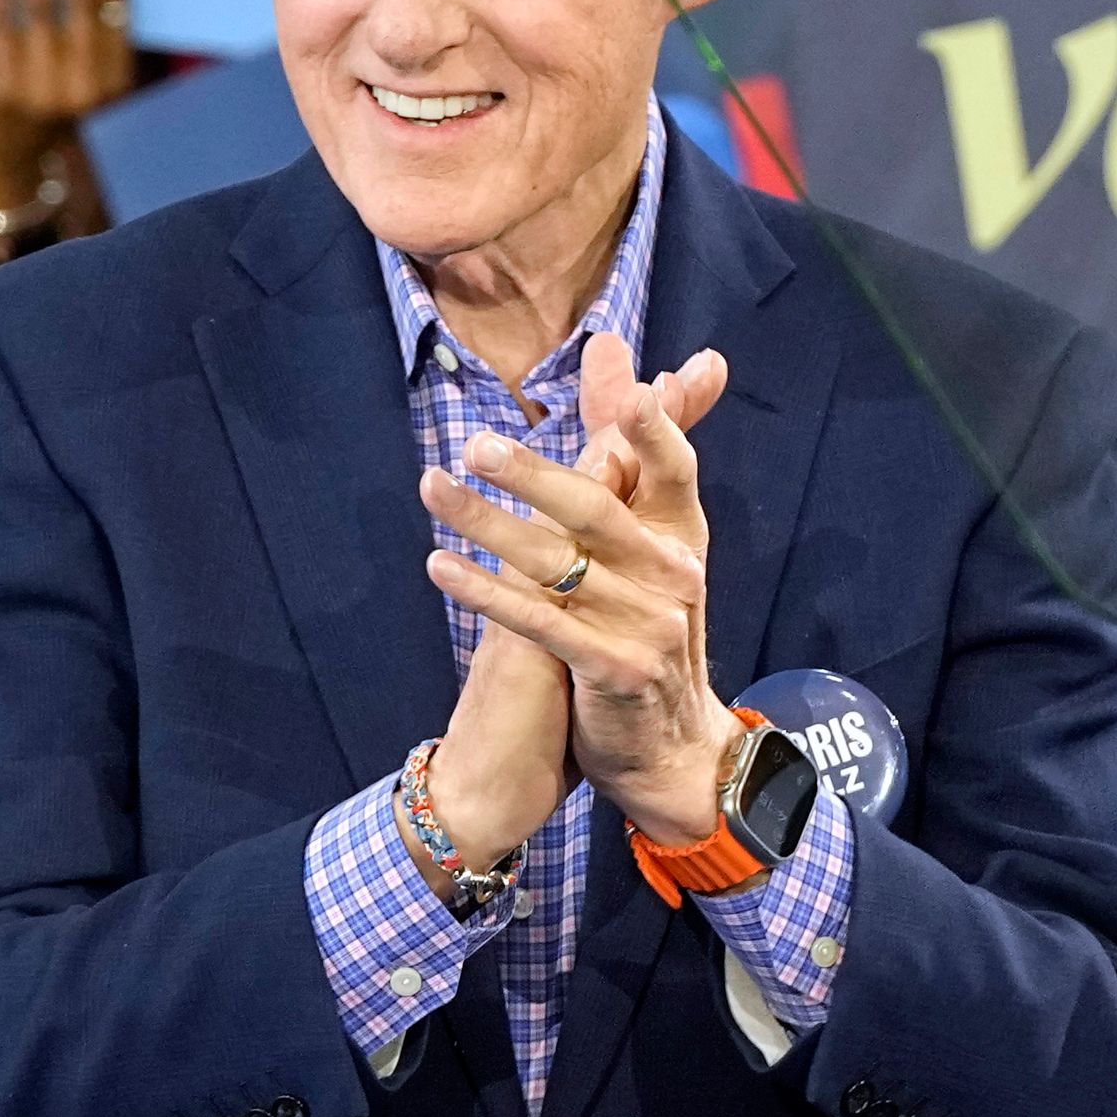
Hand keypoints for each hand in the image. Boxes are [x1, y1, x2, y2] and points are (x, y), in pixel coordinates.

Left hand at [0, 0, 136, 219]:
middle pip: (80, 3)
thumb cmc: (43, 104)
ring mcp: (44, 92)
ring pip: (40, 9)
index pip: (116, 9)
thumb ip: (88, 34)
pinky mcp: (1, 91)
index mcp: (118, 81)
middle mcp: (88, 89)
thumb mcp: (80, 78)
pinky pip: (1, 24)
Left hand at [420, 335, 738, 844]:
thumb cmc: (646, 635)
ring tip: (433, 490)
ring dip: (488, 524)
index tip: (632, 390)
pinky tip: (441, 568)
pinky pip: (542, 624)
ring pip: (557, 565)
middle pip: (598, 511)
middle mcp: (672, 576)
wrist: (670, 750)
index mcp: (683, 540)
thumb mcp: (648, 555)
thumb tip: (626, 366)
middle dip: (536, 475)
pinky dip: (487, 594)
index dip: (656, 431)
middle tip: (477, 445)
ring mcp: (648, 626)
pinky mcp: (616, 672)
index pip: (675, 472)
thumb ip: (628, 463)